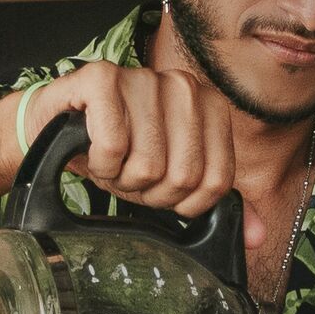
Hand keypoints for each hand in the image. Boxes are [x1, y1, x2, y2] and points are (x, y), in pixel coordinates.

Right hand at [8, 63, 244, 226]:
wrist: (57, 130)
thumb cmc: (121, 153)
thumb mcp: (171, 181)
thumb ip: (213, 201)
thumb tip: (256, 236)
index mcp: (210, 106)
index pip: (216, 181)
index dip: (184, 202)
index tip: (162, 188)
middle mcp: (183, 85)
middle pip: (183, 176)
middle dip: (150, 191)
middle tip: (132, 174)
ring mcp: (143, 77)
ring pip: (147, 164)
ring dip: (120, 178)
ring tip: (112, 160)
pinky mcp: (101, 77)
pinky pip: (112, 146)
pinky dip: (98, 162)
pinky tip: (92, 147)